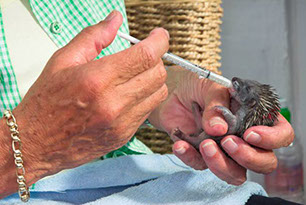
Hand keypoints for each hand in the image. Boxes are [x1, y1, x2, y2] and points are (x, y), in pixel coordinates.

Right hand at [1, 11, 168, 195]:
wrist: (36, 143)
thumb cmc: (46, 102)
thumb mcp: (63, 60)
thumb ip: (93, 36)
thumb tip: (115, 19)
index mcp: (97, 79)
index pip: (146, 55)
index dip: (159, 41)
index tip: (158, 36)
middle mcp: (113, 103)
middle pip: (158, 74)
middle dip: (156, 58)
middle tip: (143, 54)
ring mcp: (121, 123)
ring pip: (158, 93)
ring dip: (153, 79)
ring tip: (137, 74)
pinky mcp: (124, 135)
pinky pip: (148, 111)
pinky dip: (145, 97)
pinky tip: (129, 93)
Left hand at [149, 66, 293, 184]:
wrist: (170, 93)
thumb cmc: (195, 86)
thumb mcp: (209, 86)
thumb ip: (217, 104)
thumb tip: (220, 128)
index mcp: (254, 116)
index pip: (280, 134)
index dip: (272, 139)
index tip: (250, 133)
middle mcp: (242, 136)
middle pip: (263, 161)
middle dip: (248, 157)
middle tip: (228, 142)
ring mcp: (223, 149)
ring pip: (235, 173)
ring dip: (221, 164)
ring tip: (205, 144)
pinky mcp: (202, 155)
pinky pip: (201, 166)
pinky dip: (190, 157)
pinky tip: (180, 144)